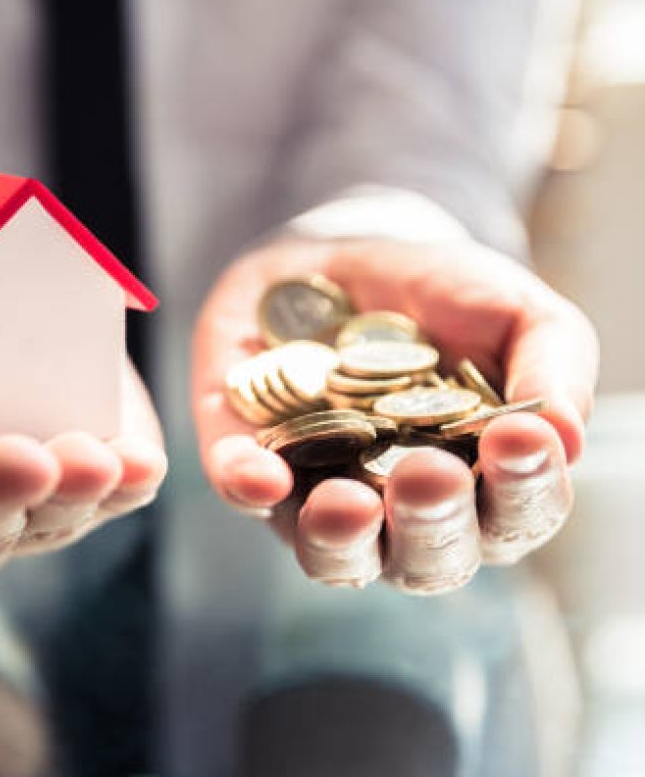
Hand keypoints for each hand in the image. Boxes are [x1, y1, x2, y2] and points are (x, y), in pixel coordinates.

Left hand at [192, 239, 596, 593]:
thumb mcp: (513, 310)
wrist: (342, 255)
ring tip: (347, 501)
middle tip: (429, 475)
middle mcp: (402, 513)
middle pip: (425, 557)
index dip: (523, 491)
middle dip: (431, 522)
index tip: (520, 439)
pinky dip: (248, 488)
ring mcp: (320, 498)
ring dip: (340, 536)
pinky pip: (243, 493)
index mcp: (482, 487)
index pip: (514, 517)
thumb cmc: (444, 299)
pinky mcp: (249, 463)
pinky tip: (259, 473)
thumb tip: (568, 437)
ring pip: (332, 554)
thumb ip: (551, 367)